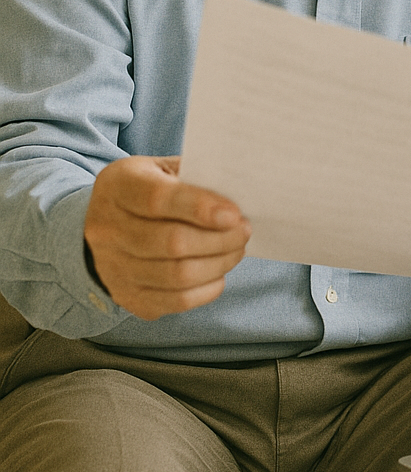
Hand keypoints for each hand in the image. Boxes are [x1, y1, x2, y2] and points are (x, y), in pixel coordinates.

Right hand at [84, 155, 250, 318]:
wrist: (105, 223)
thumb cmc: (147, 190)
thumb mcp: (162, 170)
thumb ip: (195, 177)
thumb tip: (236, 196)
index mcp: (118, 186)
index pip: (157, 199)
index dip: (199, 208)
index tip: (234, 214)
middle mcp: (106, 229)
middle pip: (171, 243)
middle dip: (219, 239)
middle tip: (244, 231)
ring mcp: (112, 267)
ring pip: (177, 276)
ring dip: (219, 264)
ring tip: (237, 249)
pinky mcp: (126, 296)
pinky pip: (175, 302)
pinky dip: (206, 289)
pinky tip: (218, 273)